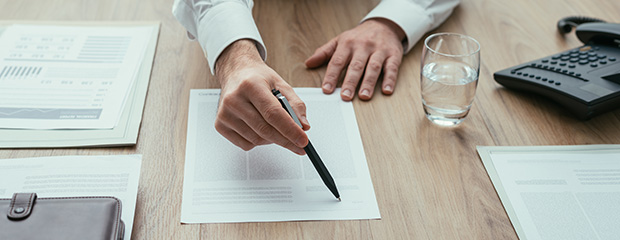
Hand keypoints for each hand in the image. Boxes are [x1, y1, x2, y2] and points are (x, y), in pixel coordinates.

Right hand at [214, 39, 309, 154]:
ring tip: (275, 127)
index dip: (290, 130)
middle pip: (265, 129)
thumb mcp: (281, 85)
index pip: (273, 114)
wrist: (235, 73)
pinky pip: (245, 144)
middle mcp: (234, 99)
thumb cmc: (257, 79)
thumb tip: (303, 126)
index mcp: (251, 85)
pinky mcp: (220, 125)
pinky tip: (260, 128)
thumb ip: (296, 105)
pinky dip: (258, 141)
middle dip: (286, 140)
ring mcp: (224, 113)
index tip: (303, 141)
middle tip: (299, 144)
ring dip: (272, 139)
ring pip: (257, 139)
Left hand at [305, 18, 405, 100]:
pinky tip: (386, 90)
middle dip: (350, 82)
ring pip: (373, 67)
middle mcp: (363, 47)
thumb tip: (308, 63)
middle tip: (345, 96)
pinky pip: (392, 68)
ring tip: (363, 96)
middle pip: (356, 66)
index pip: (337, 61)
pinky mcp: (393, 55)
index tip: (326, 89)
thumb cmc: (359, 37)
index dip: (331, 76)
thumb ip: (324, 53)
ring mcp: (379, 50)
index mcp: (347, 44)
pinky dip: (390, 79)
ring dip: (368, 82)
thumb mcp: (340, 41)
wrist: (383, 25)